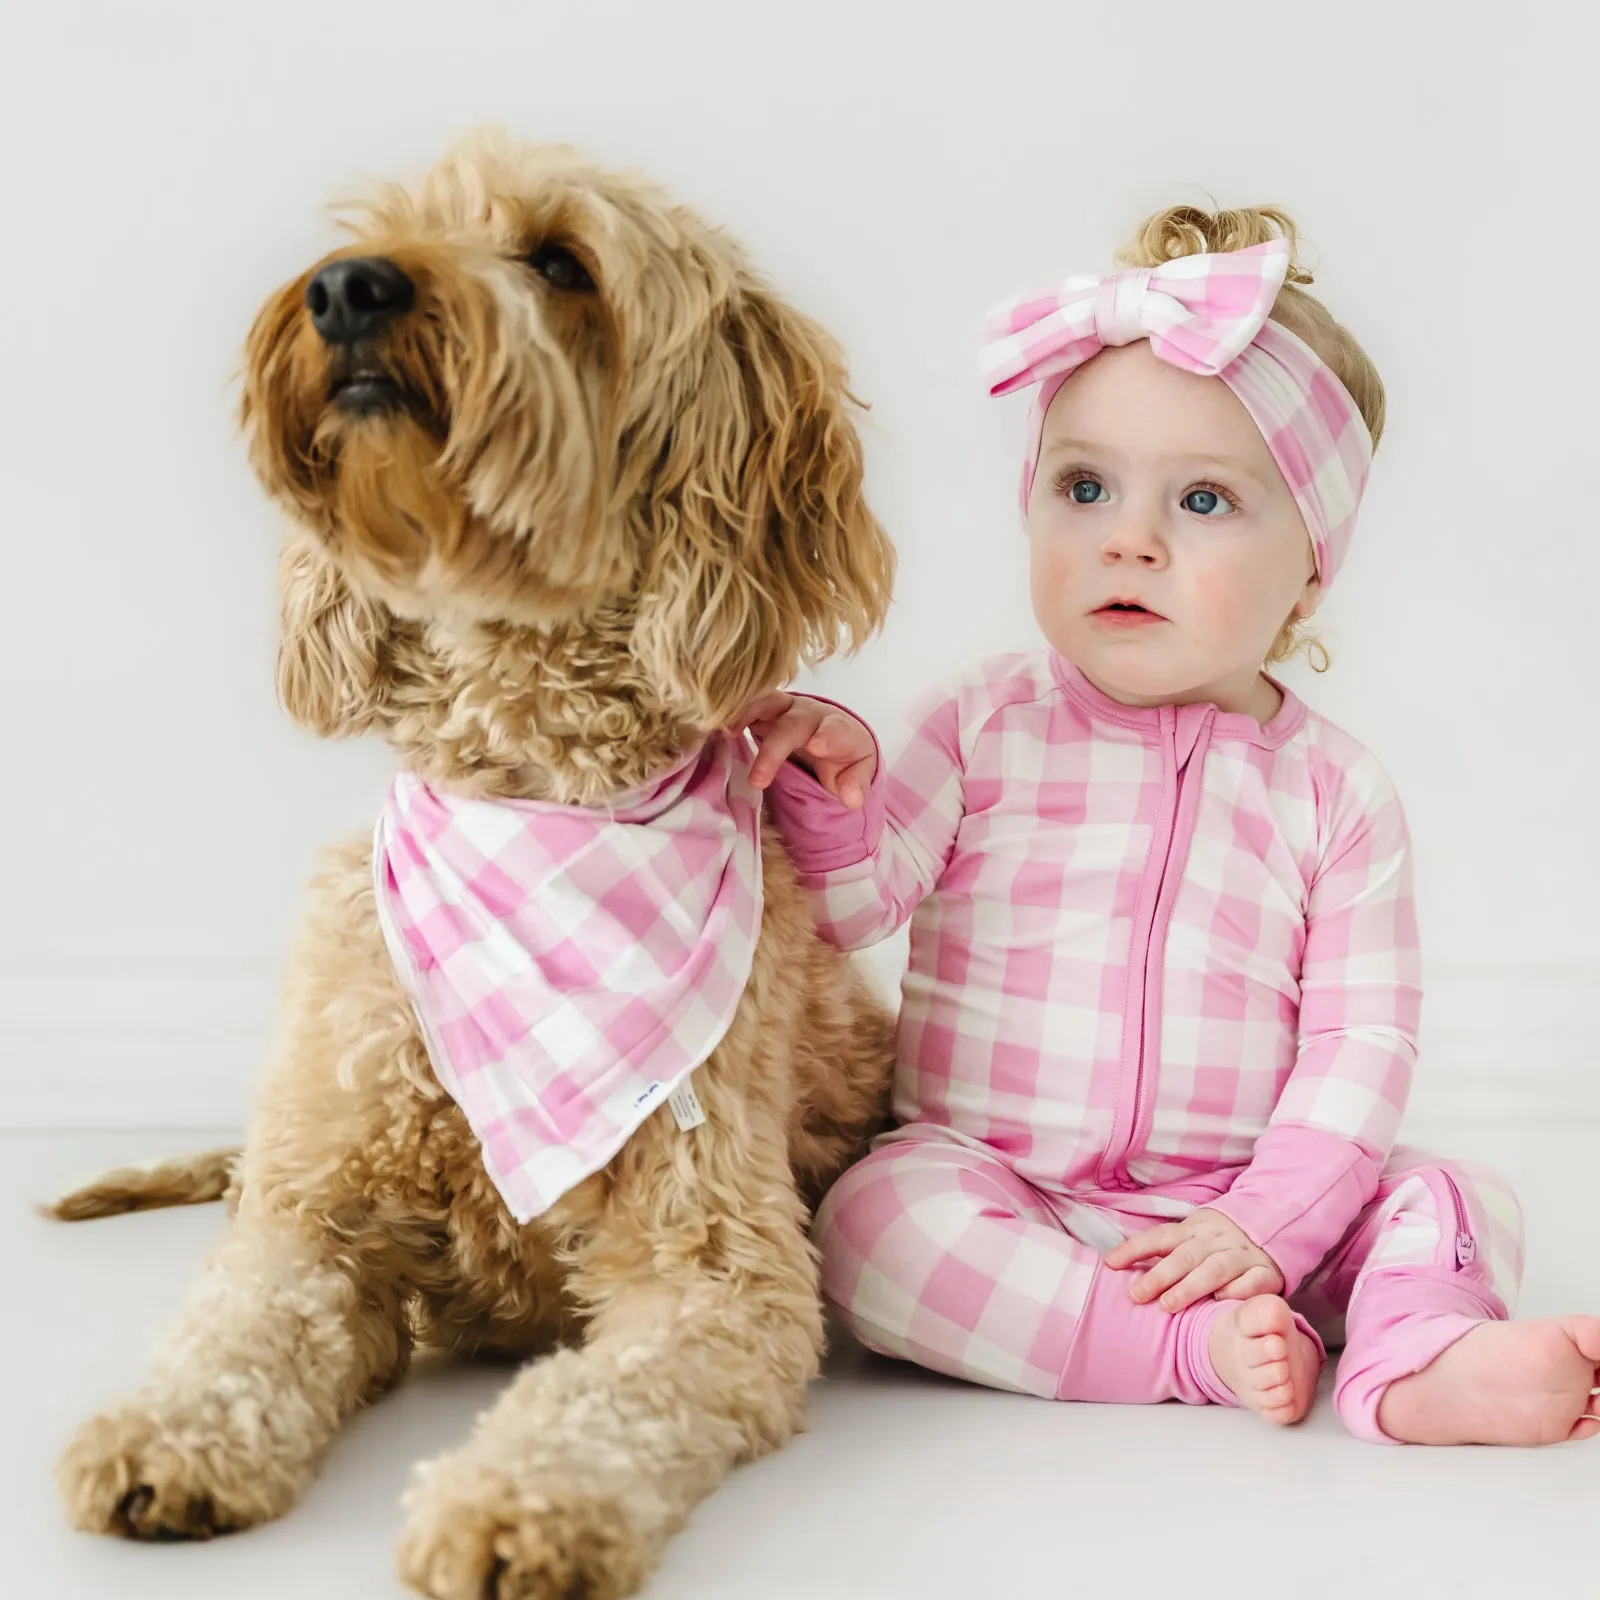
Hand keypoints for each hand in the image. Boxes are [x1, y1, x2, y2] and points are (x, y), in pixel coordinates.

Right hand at [730, 692, 876, 810]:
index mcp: (838, 729)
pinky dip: (729, 712)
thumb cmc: (843, 755)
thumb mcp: (857, 770)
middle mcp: (809, 714)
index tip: (817, 745)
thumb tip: (852, 799)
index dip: (827, 736)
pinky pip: (744, 705)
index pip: (836, 730)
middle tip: (758, 781)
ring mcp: (783, 708)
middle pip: (792, 725)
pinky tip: (711, 725)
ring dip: (745, 715)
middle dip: (774, 749)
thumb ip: (855, 784)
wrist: (831, 732)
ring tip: (725, 734)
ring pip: (765, 703)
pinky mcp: (761, 709)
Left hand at [1105, 1209, 1284, 1313]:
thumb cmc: (1216, 1244)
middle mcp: (1217, 1240)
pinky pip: (1253, 1281)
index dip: (1135, 1248)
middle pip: (1186, 1255)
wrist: (1271, 1229)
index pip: (1161, 1236)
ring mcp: (1243, 1255)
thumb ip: (1161, 1252)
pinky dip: (1237, 1290)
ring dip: (1191, 1286)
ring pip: (1215, 1268)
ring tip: (1168, 1305)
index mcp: (1194, 1229)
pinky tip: (1220, 1301)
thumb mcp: (1190, 1238)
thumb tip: (1115, 1266)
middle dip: (1159, 1275)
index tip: (1110, 1264)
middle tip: (1137, 1295)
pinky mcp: (1267, 1273)